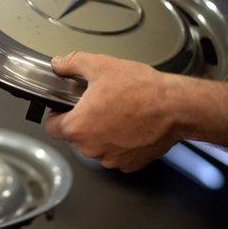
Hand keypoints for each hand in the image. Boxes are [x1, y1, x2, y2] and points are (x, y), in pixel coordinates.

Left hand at [45, 52, 184, 171]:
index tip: (65, 107)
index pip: (52, 128)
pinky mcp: (129, 164)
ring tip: (119, 113)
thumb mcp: (101, 66)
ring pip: (96, 146)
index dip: (57, 115)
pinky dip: (120, 143)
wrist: (175, 107)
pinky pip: (116, 154)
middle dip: (83, 122)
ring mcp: (110, 159)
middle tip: (99, 104)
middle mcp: (90, 149)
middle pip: (75, 137)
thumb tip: (59, 64)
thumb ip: (73, 64)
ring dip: (102, 134)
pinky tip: (131, 126)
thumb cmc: (141, 89)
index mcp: (77, 127)